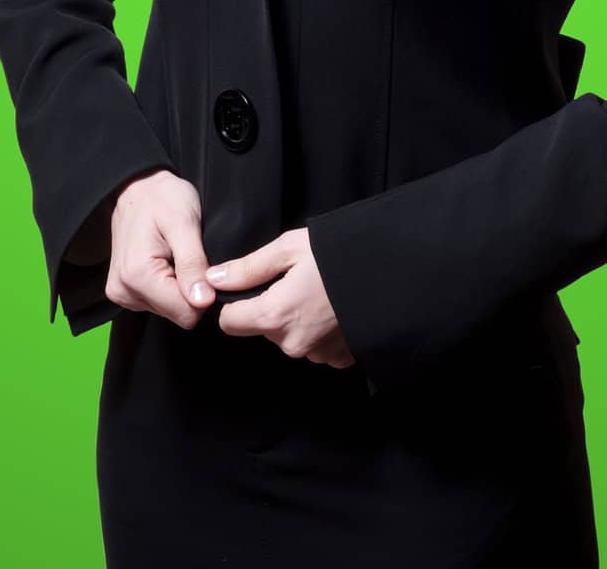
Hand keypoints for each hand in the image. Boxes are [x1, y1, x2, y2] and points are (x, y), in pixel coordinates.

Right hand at [103, 168, 218, 328]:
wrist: (137, 186)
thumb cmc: (162, 197)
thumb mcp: (184, 223)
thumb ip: (193, 263)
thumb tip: (203, 301)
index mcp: (137, 276)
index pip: (185, 314)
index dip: (203, 292)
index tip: (202, 264)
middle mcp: (124, 291)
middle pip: (177, 314)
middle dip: (190, 288)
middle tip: (188, 254)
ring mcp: (121, 294)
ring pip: (169, 310)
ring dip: (179, 285)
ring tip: (175, 254)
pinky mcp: (124, 292)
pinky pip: (159, 303)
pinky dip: (168, 284)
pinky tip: (165, 260)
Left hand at [205, 226, 355, 367]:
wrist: (393, 271)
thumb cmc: (339, 254)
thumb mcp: (289, 248)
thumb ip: (248, 268)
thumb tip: (213, 278)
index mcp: (274, 315)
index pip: (230, 322)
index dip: (236, 302)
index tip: (251, 287)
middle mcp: (293, 344)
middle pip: (262, 328)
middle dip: (271, 307)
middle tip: (296, 280)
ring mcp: (318, 355)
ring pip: (289, 338)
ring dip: (297, 320)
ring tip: (318, 292)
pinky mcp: (339, 358)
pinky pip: (316, 348)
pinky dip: (319, 332)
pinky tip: (333, 309)